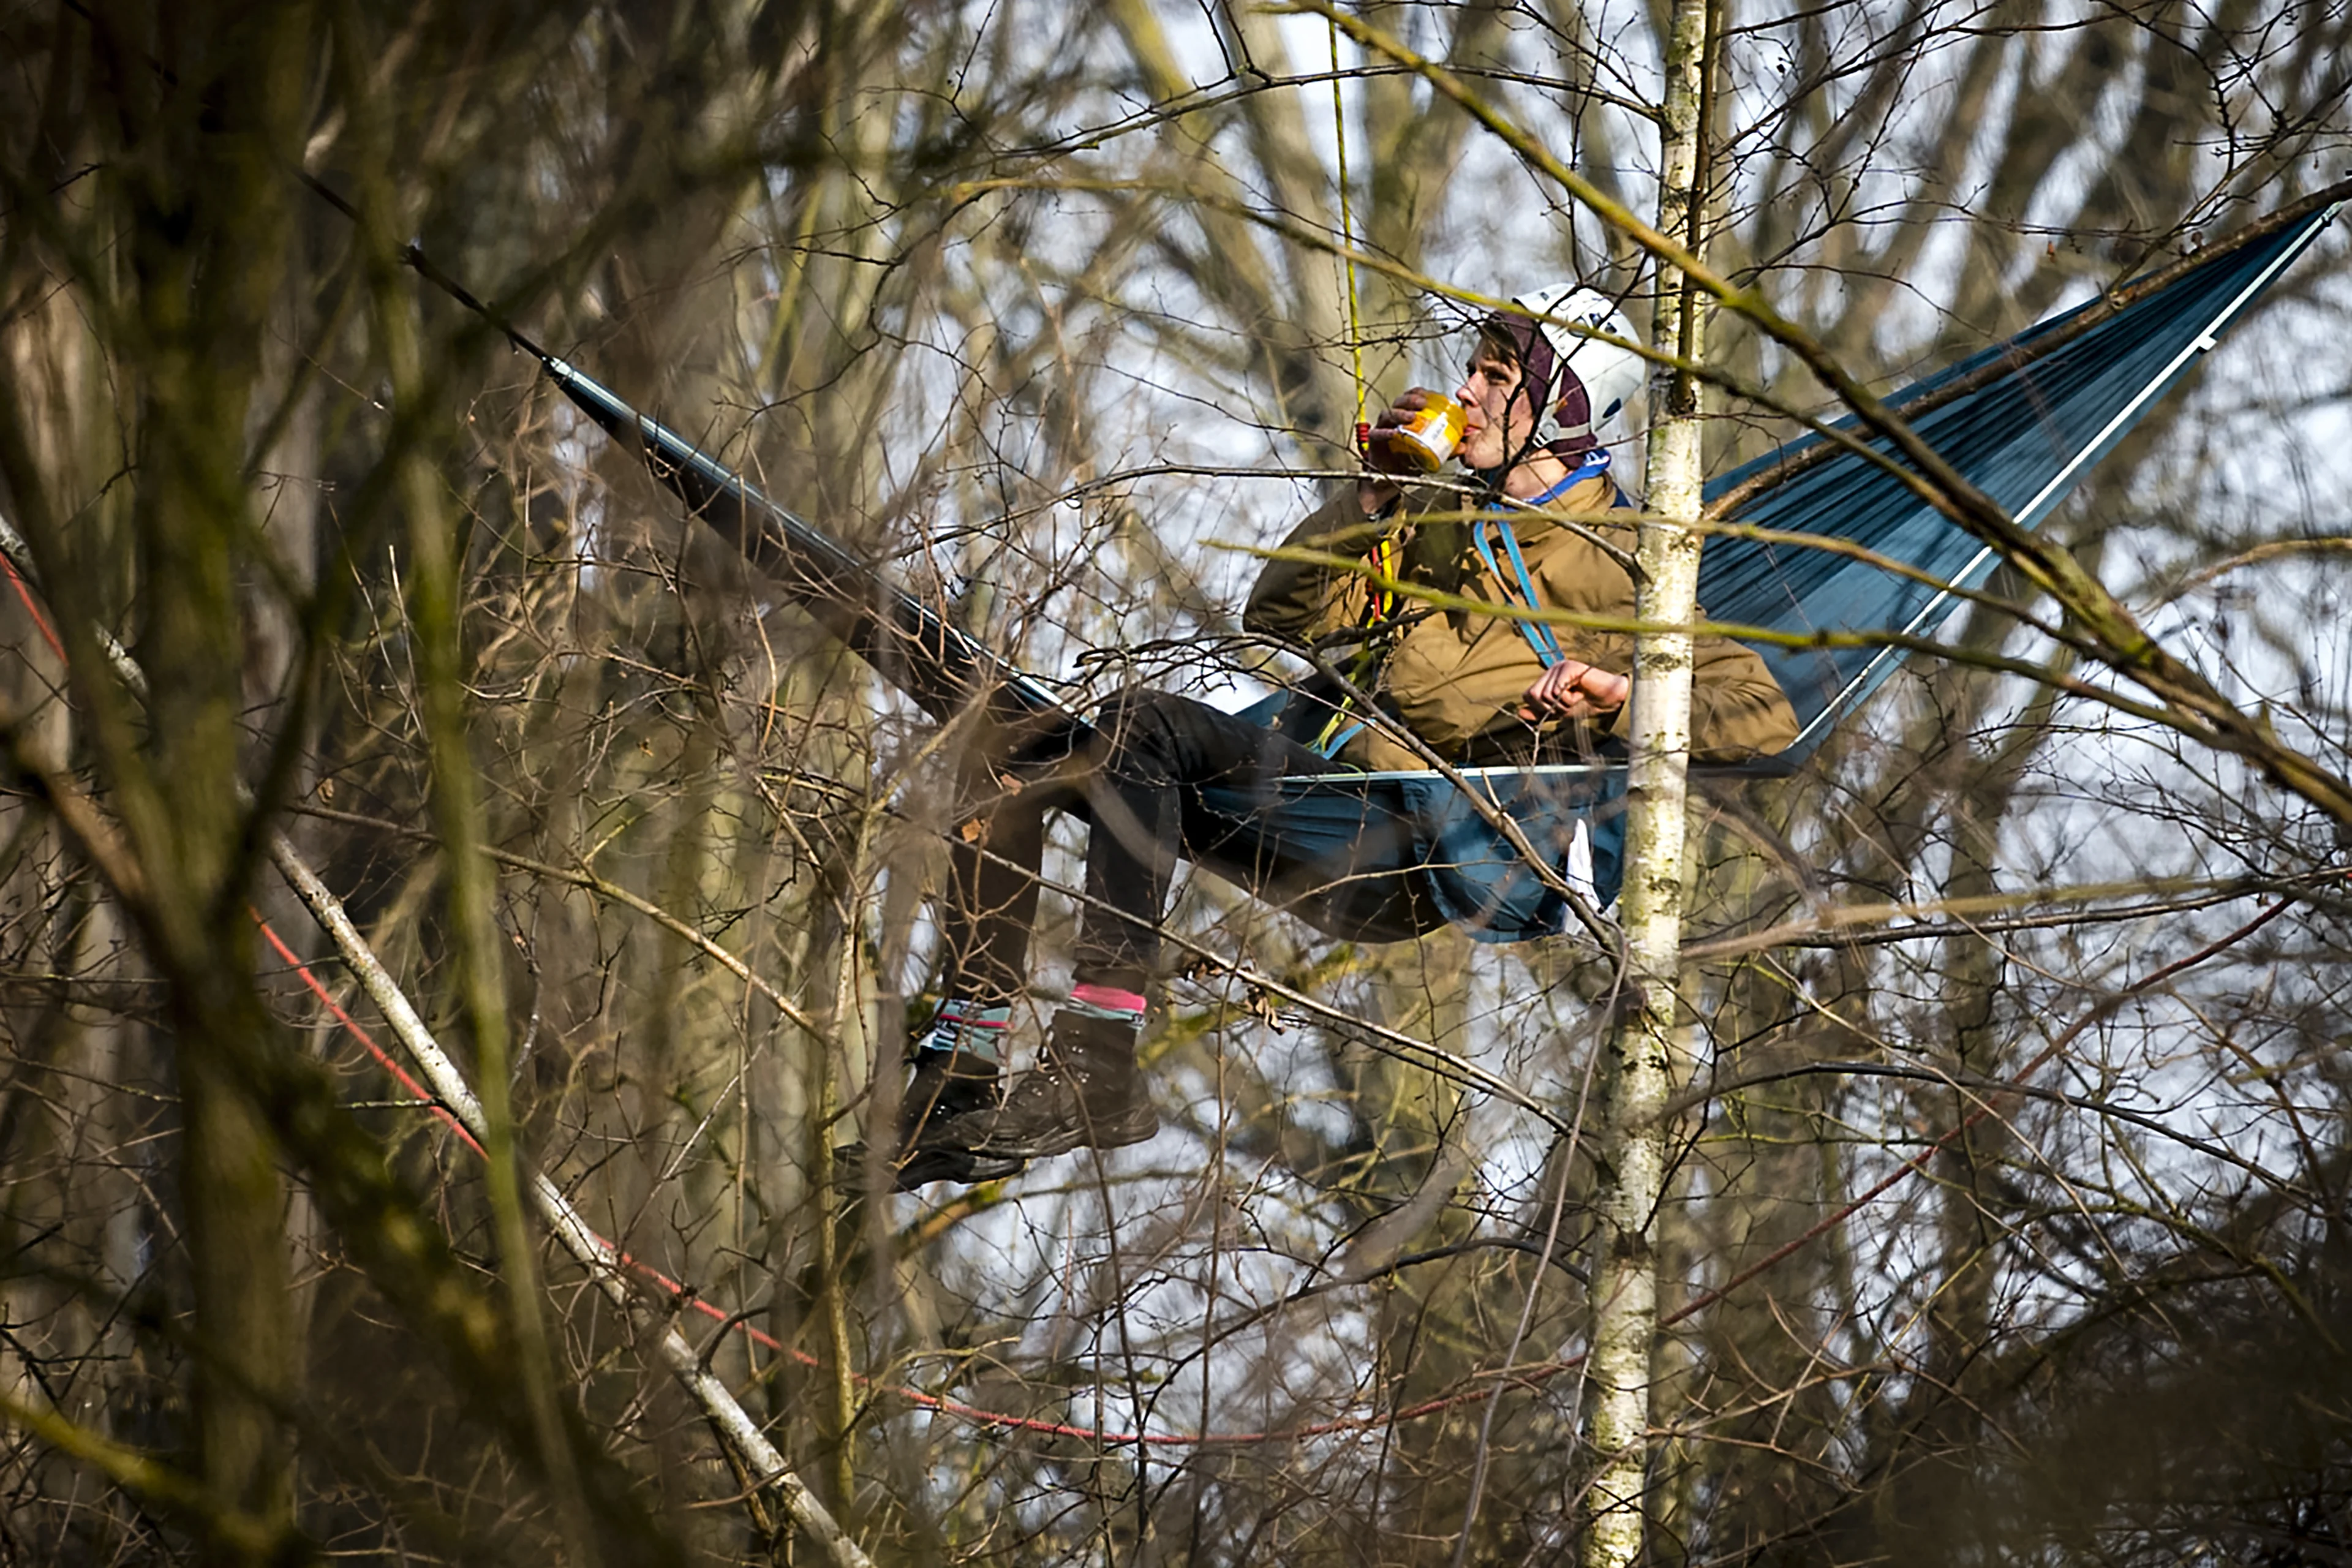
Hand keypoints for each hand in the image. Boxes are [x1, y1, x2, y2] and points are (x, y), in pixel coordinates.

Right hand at [1357, 387, 1443, 511]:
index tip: (1429, 396)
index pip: (1411, 397)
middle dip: (1410, 399)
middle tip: (1422, 404)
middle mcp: (1394, 419)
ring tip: (1411, 417)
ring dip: (1399, 413)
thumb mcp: (1431, 453)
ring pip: (1387, 413)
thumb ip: (1446, 448)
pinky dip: (1385, 432)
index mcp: (1407, 417)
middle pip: (1399, 401)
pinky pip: (1377, 433)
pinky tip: (1394, 433)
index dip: (1419, 393)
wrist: (1391, 480)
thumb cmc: (1409, 461)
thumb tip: (1464, 446)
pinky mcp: (1374, 441)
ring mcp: (1383, 428)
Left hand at [1518, 660, 1630, 724]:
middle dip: (1552, 707)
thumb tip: (1519, 712)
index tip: (1560, 707)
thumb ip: (1540, 712)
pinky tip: (1581, 693)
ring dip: (1563, 704)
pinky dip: (1570, 699)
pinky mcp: (1569, 667)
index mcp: (1547, 678)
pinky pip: (1558, 691)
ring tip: (1577, 697)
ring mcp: (1560, 666)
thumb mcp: (1559, 712)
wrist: (1608, 701)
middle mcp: (1551, 670)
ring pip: (1546, 695)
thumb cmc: (1586, 704)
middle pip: (1534, 695)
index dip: (1541, 708)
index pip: (1528, 695)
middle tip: (1569, 703)